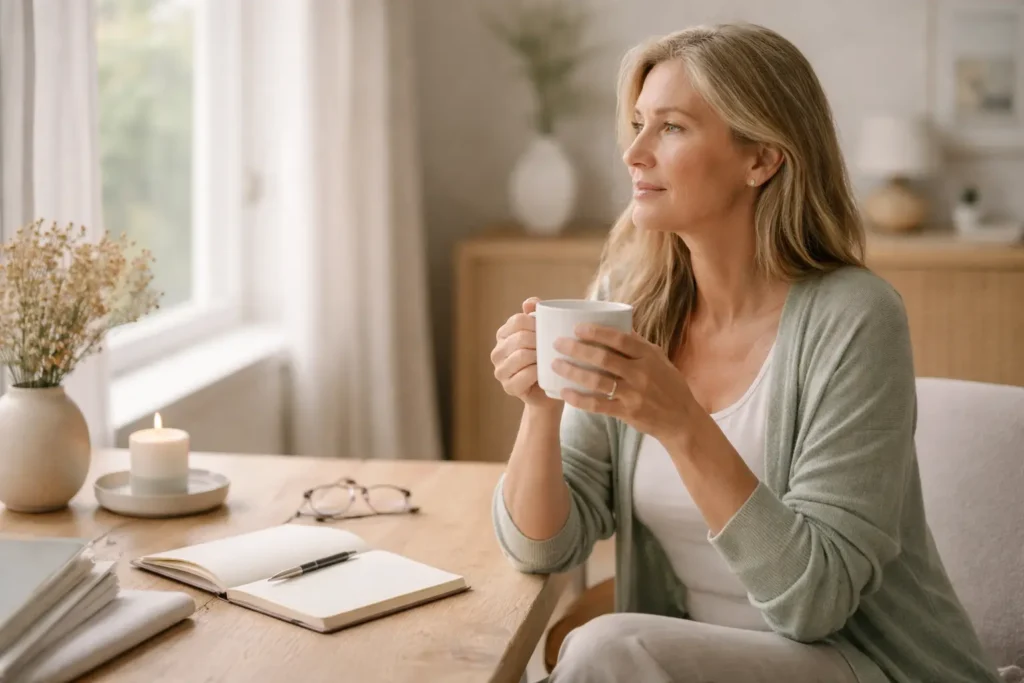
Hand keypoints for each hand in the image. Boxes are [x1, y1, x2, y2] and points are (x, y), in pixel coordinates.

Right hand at [491, 298, 561, 409]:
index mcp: (503, 334)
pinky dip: (537, 372)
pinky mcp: (508, 387)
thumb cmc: (548, 356)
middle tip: (555, 346)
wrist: (552, 387)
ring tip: (551, 357)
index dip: (536, 323)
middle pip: (520, 338)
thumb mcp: (545, 333)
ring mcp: (500, 371)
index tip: (551, 329)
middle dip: (540, 341)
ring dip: (539, 356)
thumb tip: (528, 303)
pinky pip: (524, 375)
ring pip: (521, 356)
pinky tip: (545, 371)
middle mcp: (497, 352)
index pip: (518, 320)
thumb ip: (537, 315)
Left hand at [552, 324, 696, 444]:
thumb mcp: (659, 359)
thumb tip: (618, 323)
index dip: (597, 332)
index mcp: (648, 356)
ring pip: (598, 381)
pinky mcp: (628, 413)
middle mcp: (642, 374)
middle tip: (557, 343)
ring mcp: (634, 394)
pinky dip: (579, 399)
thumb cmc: (668, 384)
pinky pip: (599, 405)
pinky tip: (564, 392)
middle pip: (604, 358)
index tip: (577, 327)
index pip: (621, 339)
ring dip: (573, 372)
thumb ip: (638, 344)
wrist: (681, 419)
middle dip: (577, 349)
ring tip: (555, 364)